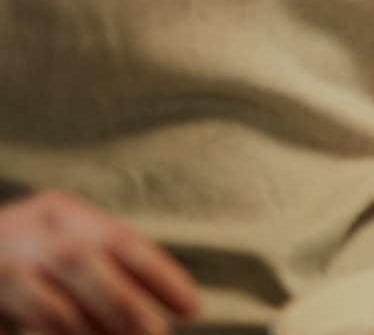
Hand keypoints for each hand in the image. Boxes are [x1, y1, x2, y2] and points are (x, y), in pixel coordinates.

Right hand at [0, 190, 197, 334]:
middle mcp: (23, 230)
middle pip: (81, 263)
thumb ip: (103, 271)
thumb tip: (158, 315)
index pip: (120, 239)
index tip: (194, 309)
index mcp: (59, 212)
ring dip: (84, 330)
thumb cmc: (23, 261)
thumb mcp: (62, 252)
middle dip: (122, 303)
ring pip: (44, 300)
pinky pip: (13, 323)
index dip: (160, 275)